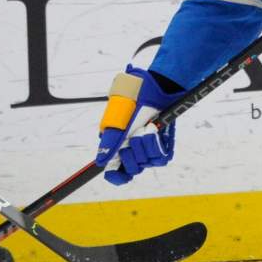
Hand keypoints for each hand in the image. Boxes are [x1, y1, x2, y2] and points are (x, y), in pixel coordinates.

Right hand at [95, 66, 181, 185]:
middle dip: (135, 153)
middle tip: (136, 134)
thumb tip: (100, 162)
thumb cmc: (137, 96)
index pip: (113, 172)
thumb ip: (110, 140)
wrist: (160, 86)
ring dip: (147, 144)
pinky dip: (159, 145)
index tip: (122, 174)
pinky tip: (156, 131)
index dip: (116, 176)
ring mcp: (145, 146)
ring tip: (148, 126)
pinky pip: (161, 158)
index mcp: (114, 142)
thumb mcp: (118, 116)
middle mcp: (129, 147)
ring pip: (146, 163)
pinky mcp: (160, 144)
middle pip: (131, 168)